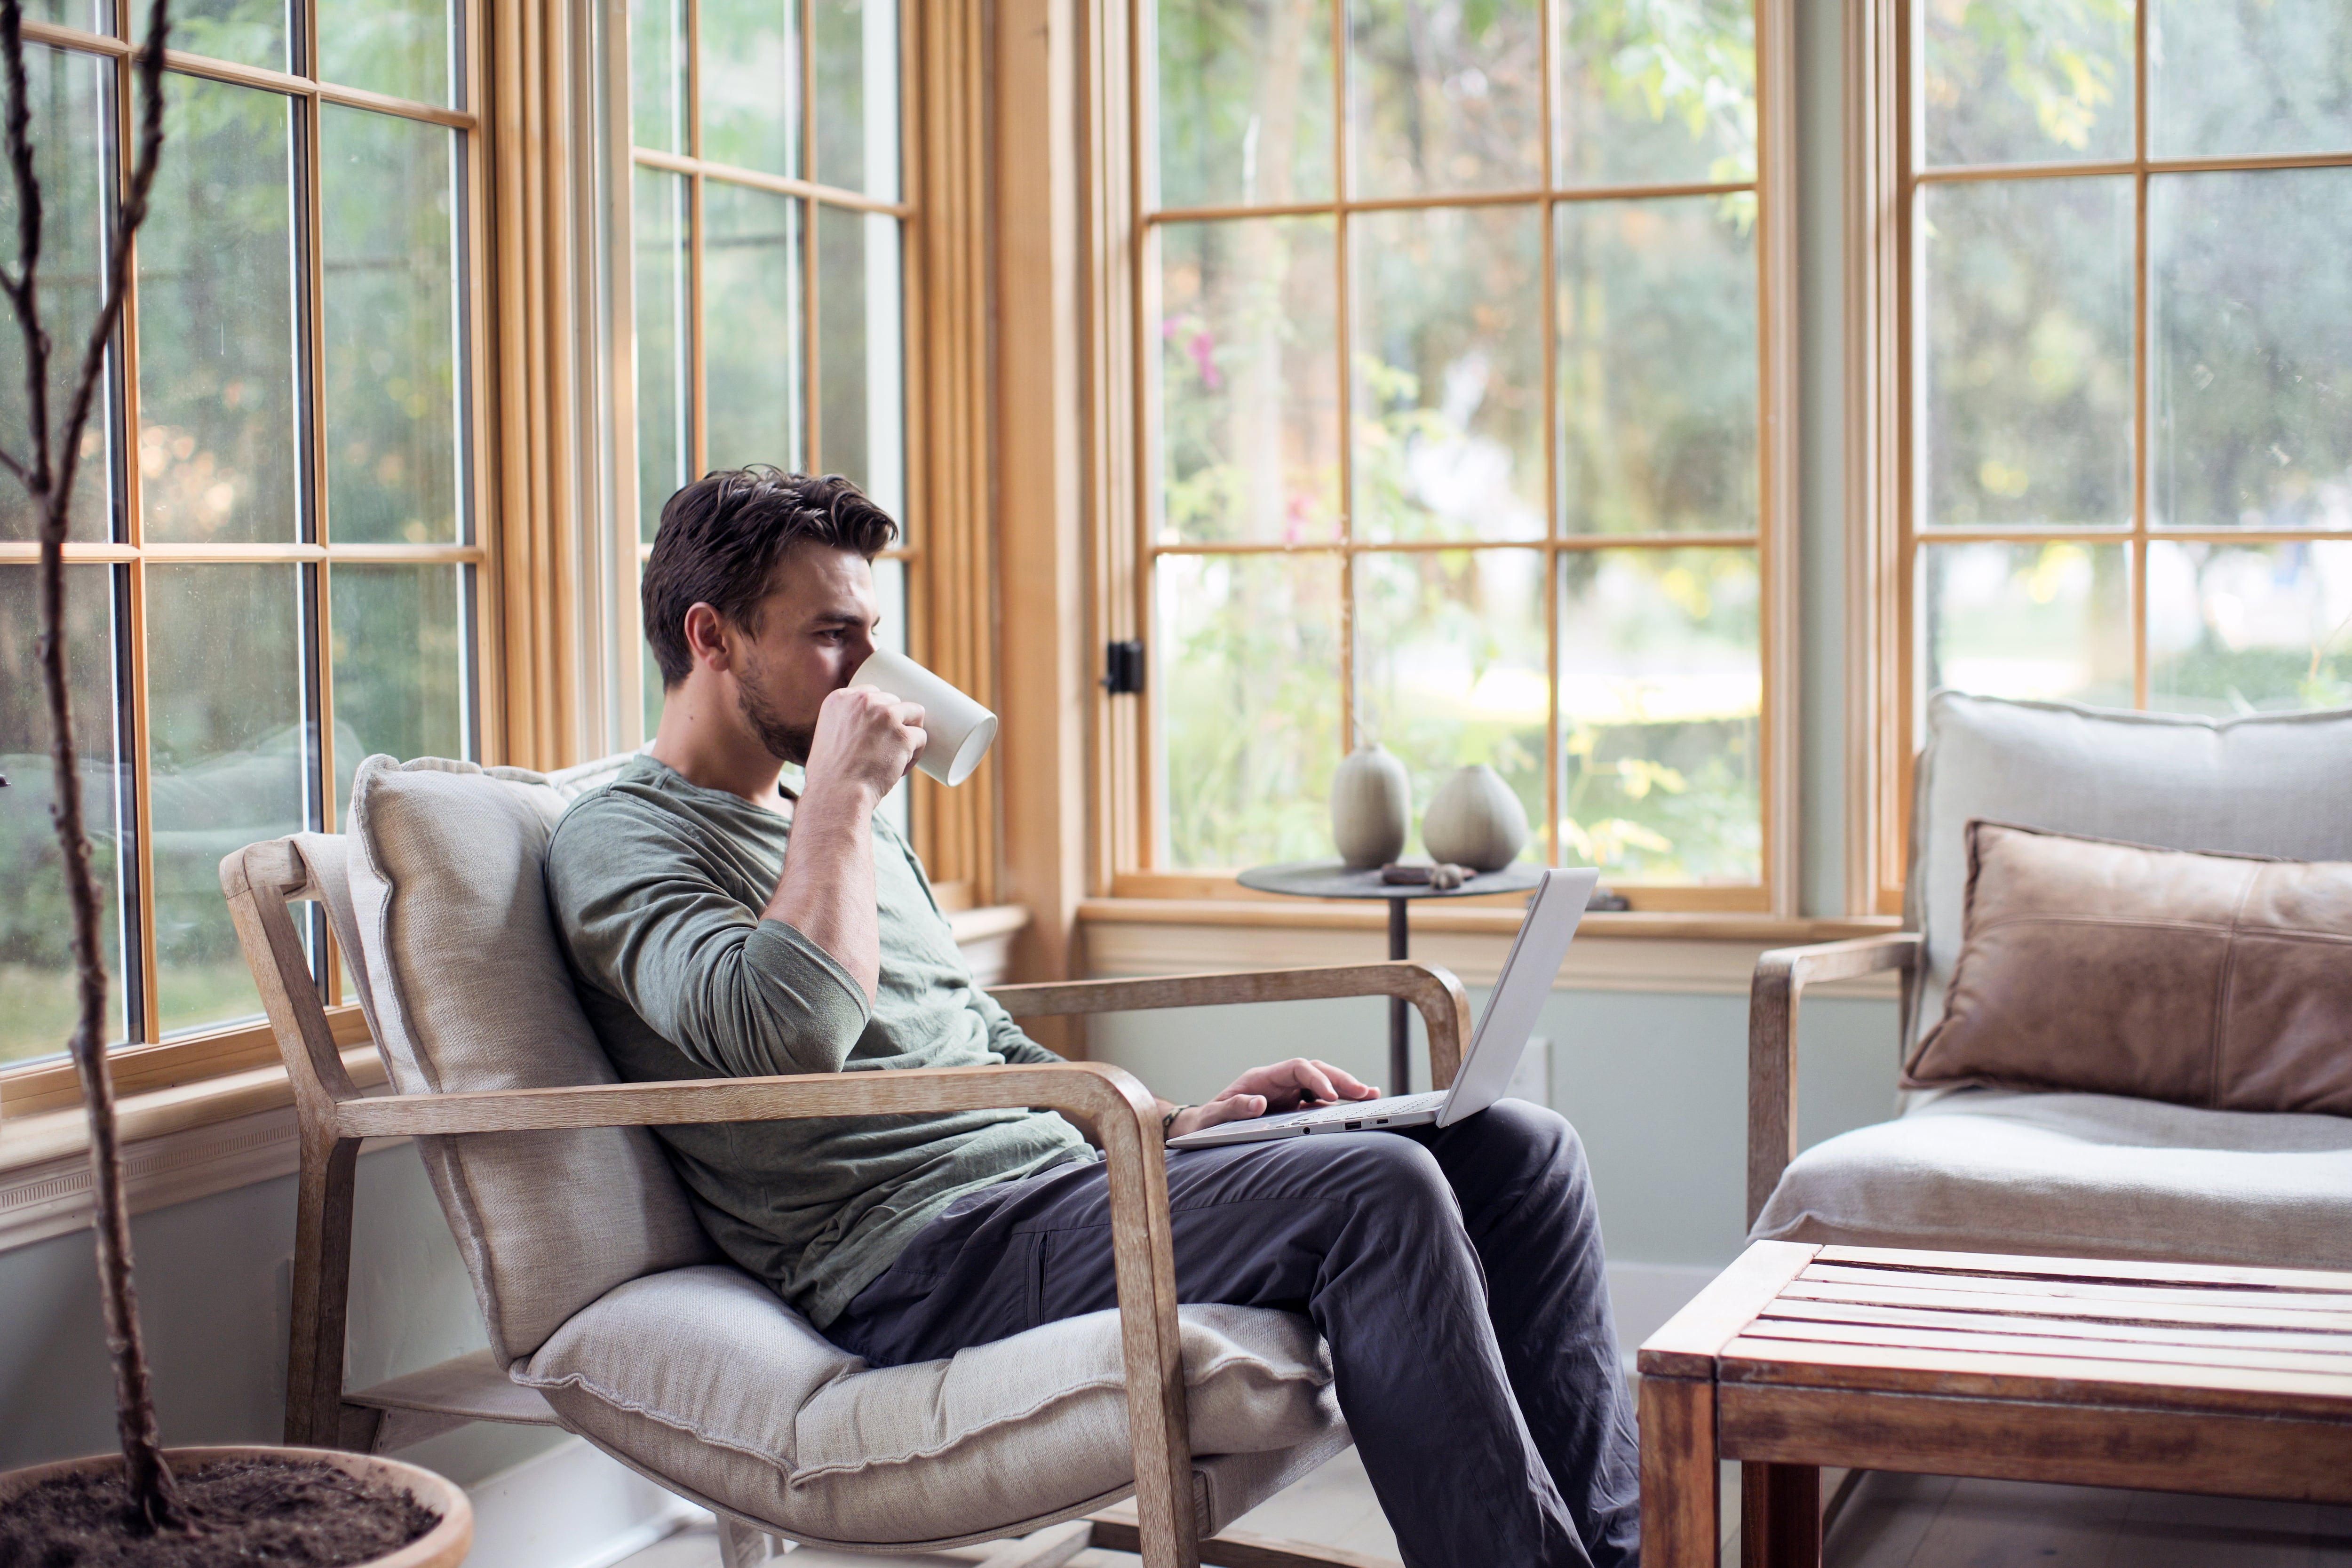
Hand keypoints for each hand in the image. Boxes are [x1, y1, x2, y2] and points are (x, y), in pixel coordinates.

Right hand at [804, 685, 925, 803]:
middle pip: (895, 702)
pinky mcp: (903, 735)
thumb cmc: (831, 774)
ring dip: (909, 735)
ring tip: (896, 758)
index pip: (873, 694)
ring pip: (914, 714)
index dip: (880, 714)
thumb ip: (847, 721)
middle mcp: (863, 701)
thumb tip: (876, 722)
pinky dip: (915, 754)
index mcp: (841, 698)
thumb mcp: (829, 735)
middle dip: (895, 725)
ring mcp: (885, 715)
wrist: (837, 794)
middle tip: (883, 750)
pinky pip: (921, 737)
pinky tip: (900, 768)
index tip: (875, 734)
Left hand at [1166, 1058, 1379, 1139]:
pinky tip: (1358, 1107)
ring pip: (1322, 1083)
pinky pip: (1319, 1102)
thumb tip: (1257, 1103)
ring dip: (1345, 1089)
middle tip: (1365, 1093)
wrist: (1200, 1129)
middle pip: (1316, 1071)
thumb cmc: (1205, 1123)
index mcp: (1262, 1078)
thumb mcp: (1213, 1118)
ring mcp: (1287, 1094)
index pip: (1297, 1068)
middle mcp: (1278, 1082)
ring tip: (1372, 1096)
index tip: (1331, 1097)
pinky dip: (1339, 1103)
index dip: (1316, 1078)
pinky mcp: (1292, 1108)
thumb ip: (1232, 1108)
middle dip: (1341, 1080)